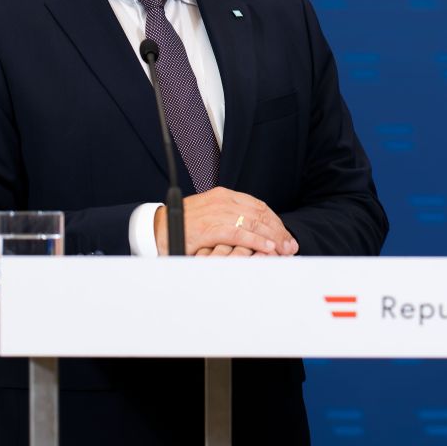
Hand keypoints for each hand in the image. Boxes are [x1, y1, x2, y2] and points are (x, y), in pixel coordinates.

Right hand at [155, 187, 298, 255]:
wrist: (156, 228)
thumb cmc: (183, 225)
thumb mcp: (209, 216)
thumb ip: (229, 218)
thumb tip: (252, 230)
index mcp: (223, 195)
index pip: (258, 206)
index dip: (275, 221)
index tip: (285, 234)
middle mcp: (222, 200)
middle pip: (260, 214)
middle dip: (278, 231)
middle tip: (290, 245)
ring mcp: (216, 213)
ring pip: (253, 223)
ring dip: (272, 238)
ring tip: (284, 250)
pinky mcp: (209, 227)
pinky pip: (238, 234)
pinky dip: (256, 241)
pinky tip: (267, 249)